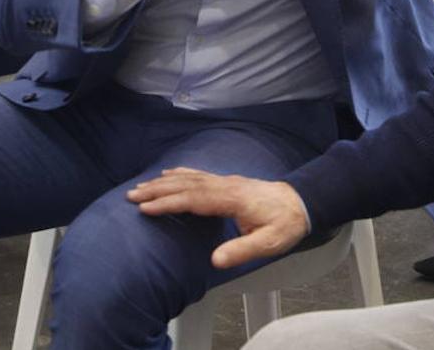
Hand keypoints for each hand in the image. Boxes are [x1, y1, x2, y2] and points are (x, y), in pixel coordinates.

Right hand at [128, 168, 310, 268]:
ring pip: (189, 178)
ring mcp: (225, 182)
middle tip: (131, 195)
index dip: (168, 203)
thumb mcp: (269, 244)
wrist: (301, 203)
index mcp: (232, 199)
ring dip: (163, 182)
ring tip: (141, 186)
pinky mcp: (227, 182)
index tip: (145, 207)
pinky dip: (180, 173)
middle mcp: (225, 186)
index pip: (193, 199)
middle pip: (185, 185)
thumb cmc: (285, 224)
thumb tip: (215, 261)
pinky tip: (169, 174)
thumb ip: (242, 250)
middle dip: (157, 190)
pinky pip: (198, 174)